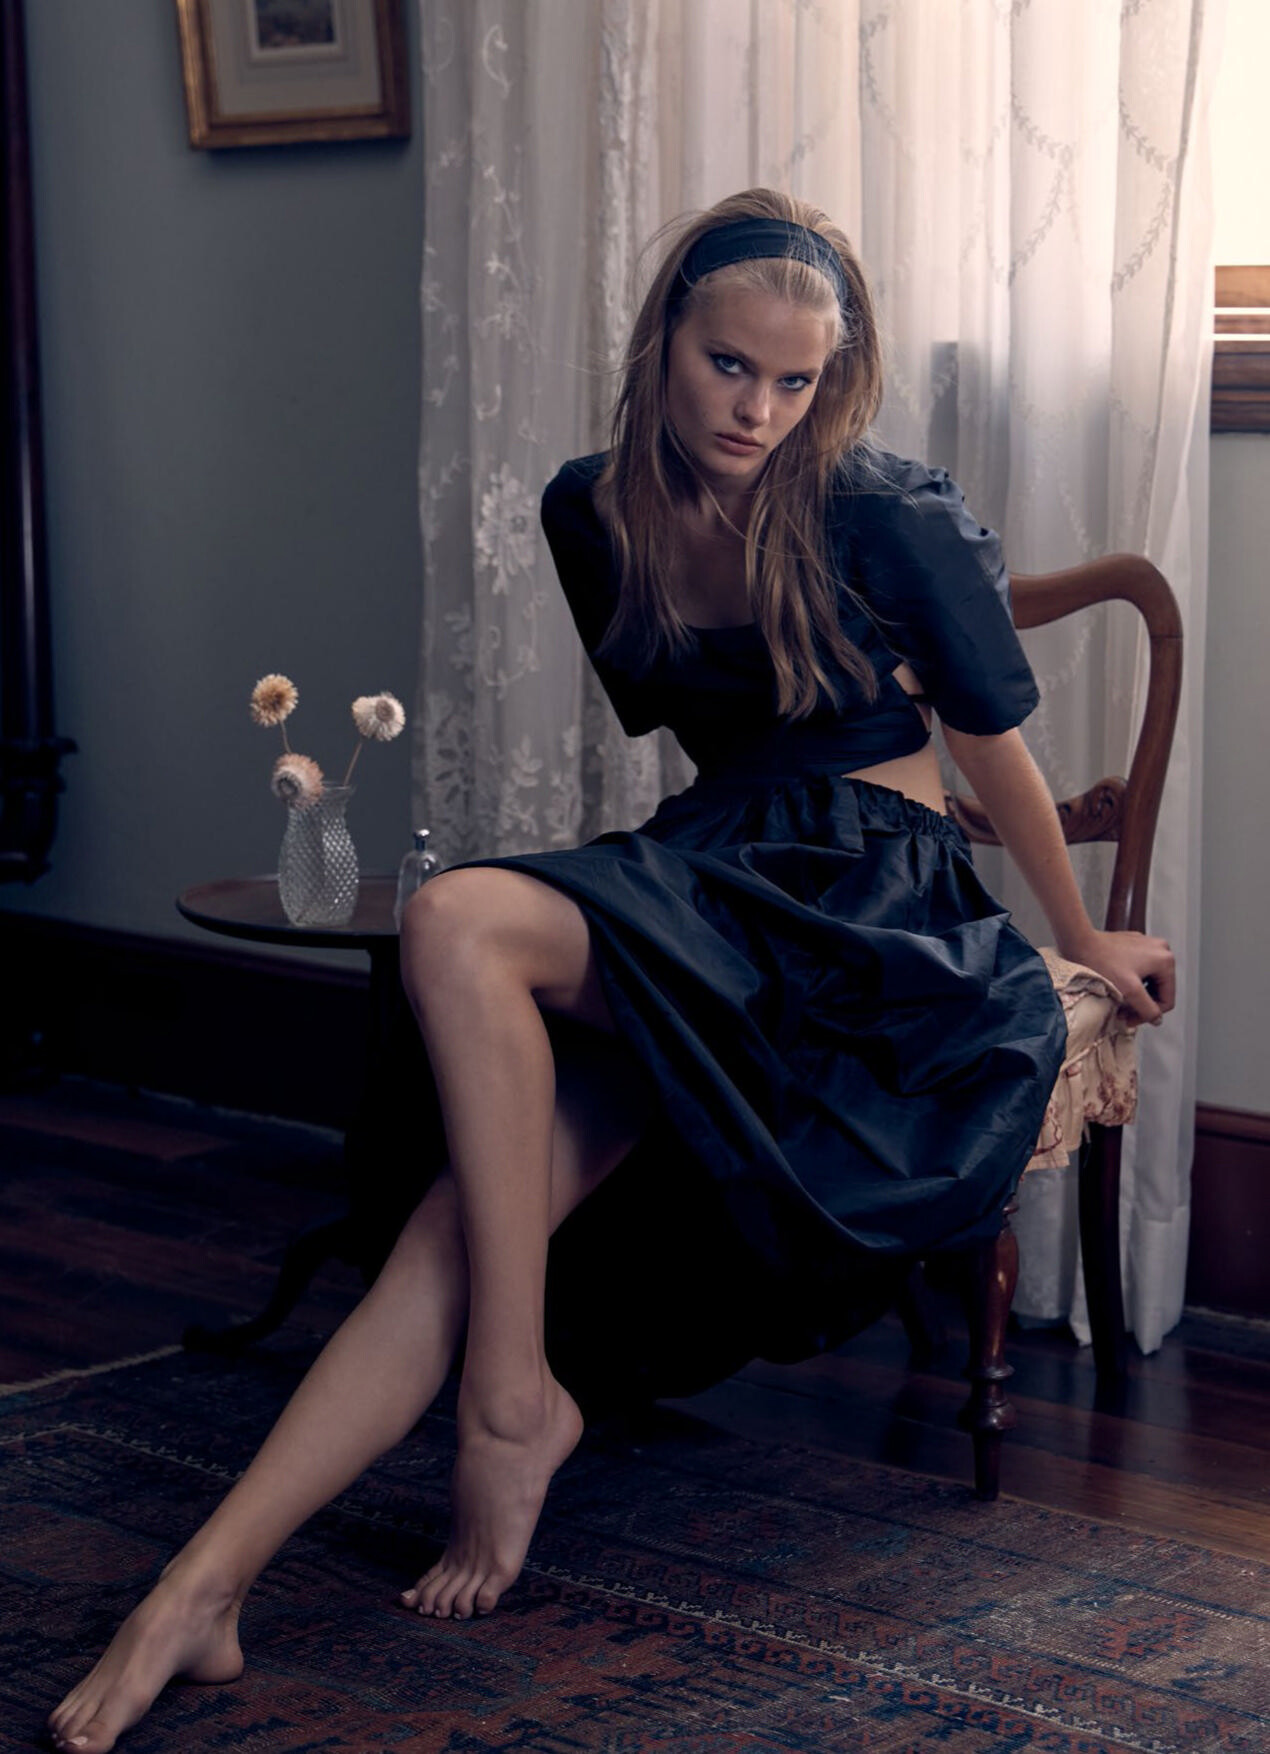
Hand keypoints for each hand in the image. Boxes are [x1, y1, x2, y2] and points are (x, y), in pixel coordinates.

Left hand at [1059, 929, 1175, 1025]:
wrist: (1080, 942)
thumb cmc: (1102, 962)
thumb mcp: (1129, 991)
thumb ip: (1147, 1009)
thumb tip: (1157, 1019)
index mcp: (1165, 960)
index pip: (1167, 998)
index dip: (1150, 1015)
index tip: (1132, 1020)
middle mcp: (1160, 950)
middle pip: (1158, 990)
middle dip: (1141, 1005)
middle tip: (1123, 1015)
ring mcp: (1146, 946)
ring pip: (1147, 982)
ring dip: (1135, 996)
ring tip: (1118, 1004)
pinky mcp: (1133, 946)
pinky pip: (1138, 971)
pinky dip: (1129, 983)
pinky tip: (1116, 989)